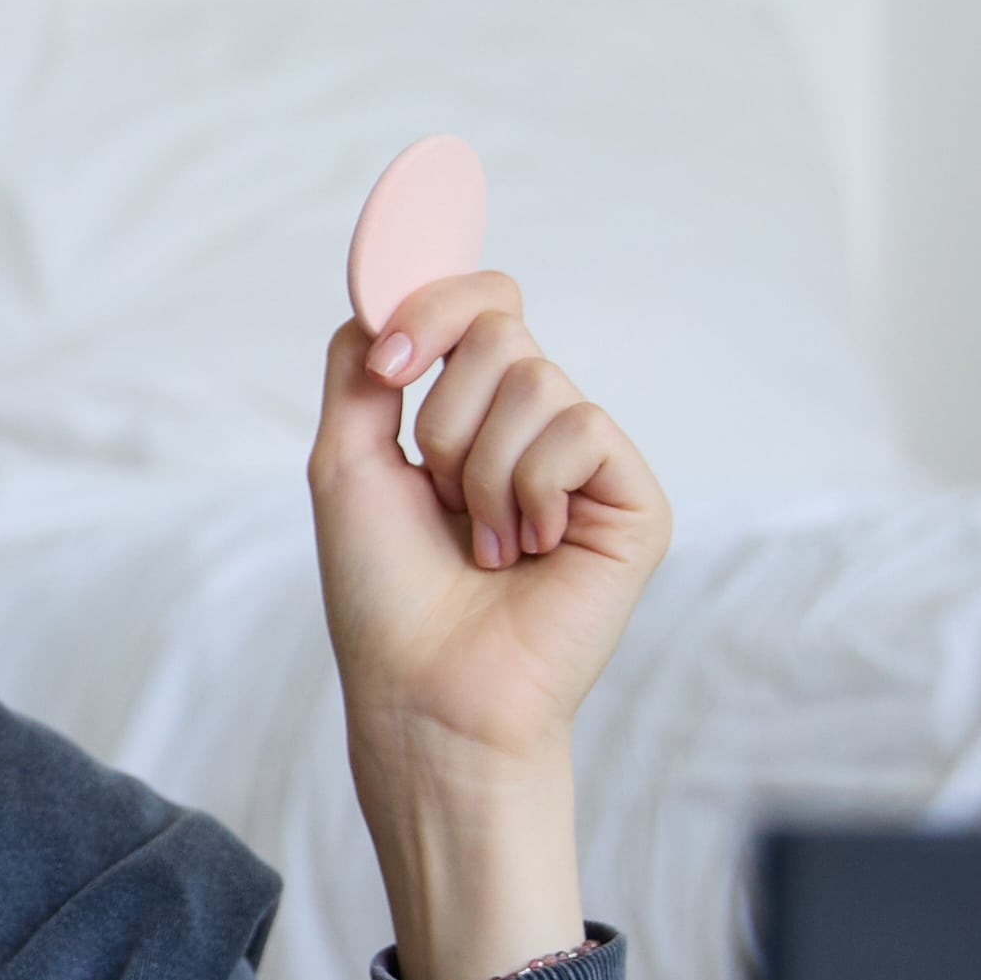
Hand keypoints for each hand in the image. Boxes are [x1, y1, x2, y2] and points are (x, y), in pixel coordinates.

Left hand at [305, 269, 675, 979]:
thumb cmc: (386, 595)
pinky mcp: (633, 499)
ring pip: (536, 380)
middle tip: (440, 495)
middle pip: (502, 328)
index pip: (480, 304)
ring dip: (481, 469)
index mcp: (476, 416)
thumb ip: (362, 366)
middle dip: (445, 415)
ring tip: (485, 543)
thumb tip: (384, 291)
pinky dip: (532, 489)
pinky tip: (530, 551)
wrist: (426, 688)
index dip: (434, 307)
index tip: (389, 362)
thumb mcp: (347, 461)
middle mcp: (538, 428)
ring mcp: (589, 463)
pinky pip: (581, 427)